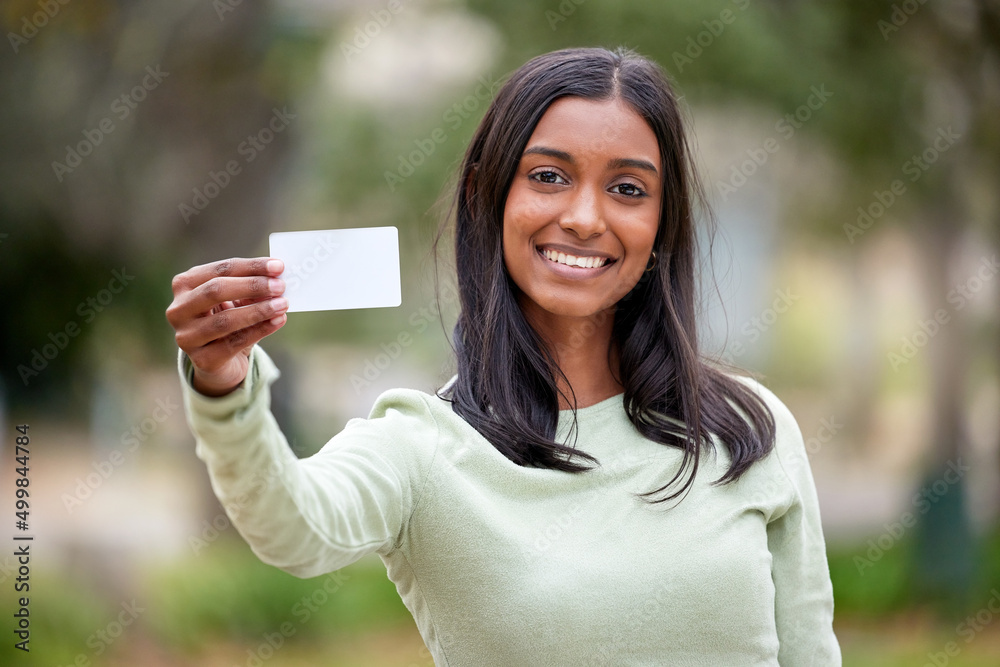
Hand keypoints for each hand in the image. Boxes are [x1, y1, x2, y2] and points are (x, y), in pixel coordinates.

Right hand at [166, 257, 287, 395]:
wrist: (219, 363)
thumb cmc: (228, 322)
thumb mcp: (238, 302)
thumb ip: (252, 290)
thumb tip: (277, 278)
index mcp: (185, 285)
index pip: (220, 270)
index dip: (251, 266)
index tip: (278, 266)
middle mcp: (179, 309)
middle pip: (215, 290)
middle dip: (252, 286)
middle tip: (280, 286)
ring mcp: (186, 336)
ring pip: (225, 320)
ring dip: (259, 310)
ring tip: (283, 304)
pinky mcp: (201, 359)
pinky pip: (234, 343)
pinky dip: (260, 330)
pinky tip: (278, 321)